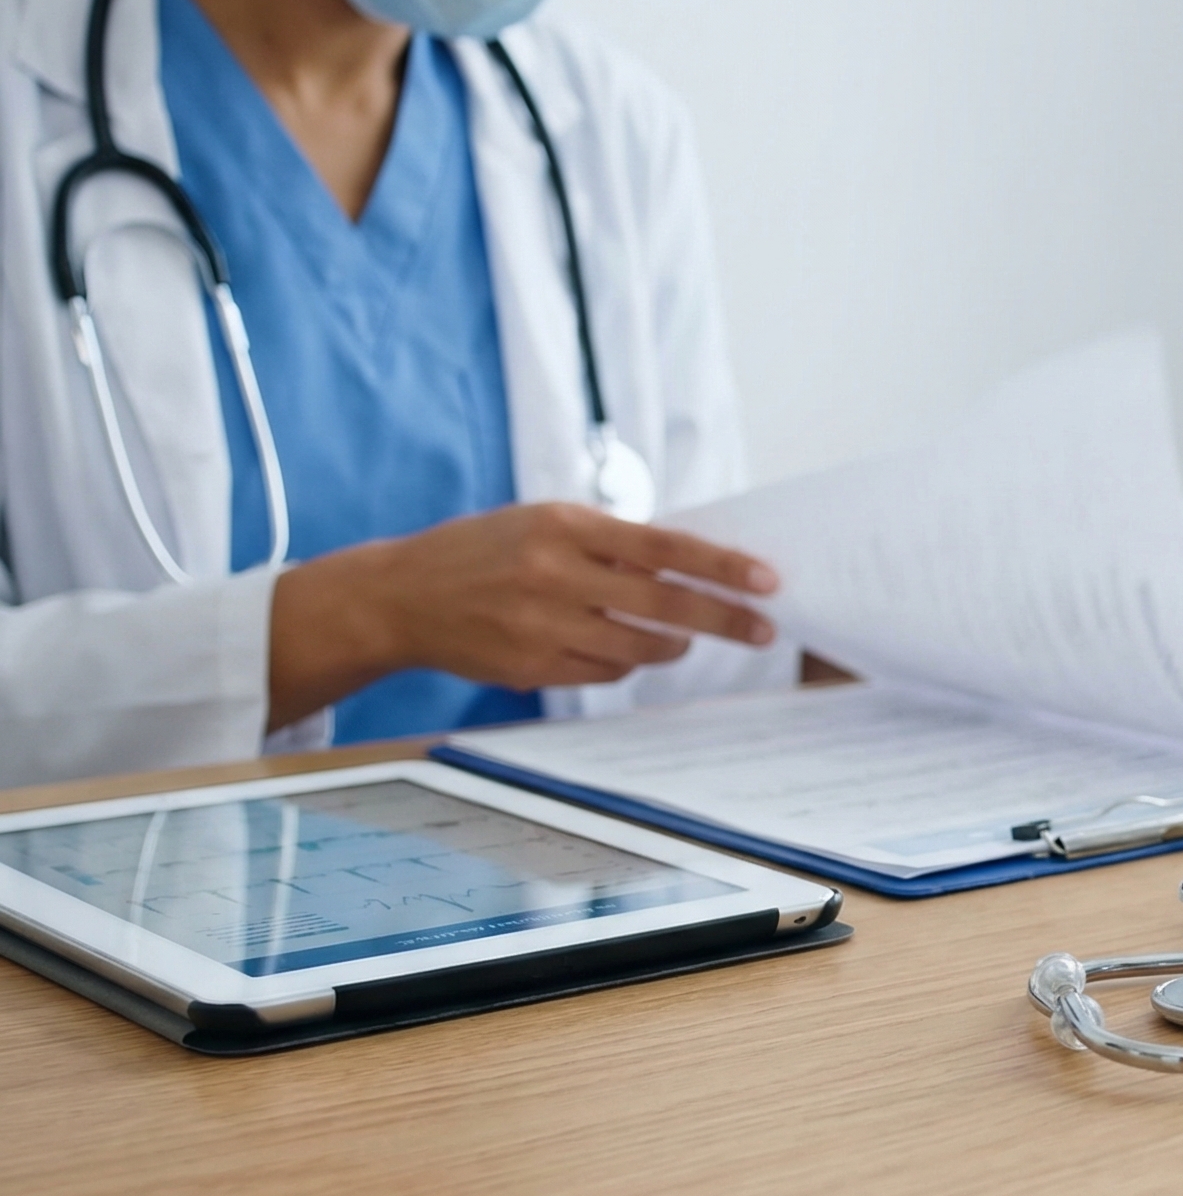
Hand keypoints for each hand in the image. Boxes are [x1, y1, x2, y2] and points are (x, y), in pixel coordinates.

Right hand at [269, 502, 779, 729]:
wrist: (402, 595)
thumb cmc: (486, 550)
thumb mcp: (543, 522)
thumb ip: (611, 542)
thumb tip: (692, 565)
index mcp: (565, 526)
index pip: (664, 548)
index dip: (722, 567)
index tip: (766, 581)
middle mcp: (555, 575)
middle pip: (663, 606)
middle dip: (723, 619)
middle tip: (762, 630)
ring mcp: (542, 626)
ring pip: (638, 648)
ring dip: (671, 645)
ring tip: (681, 637)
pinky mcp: (532, 667)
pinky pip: (604, 673)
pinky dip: (623, 663)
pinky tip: (617, 648)